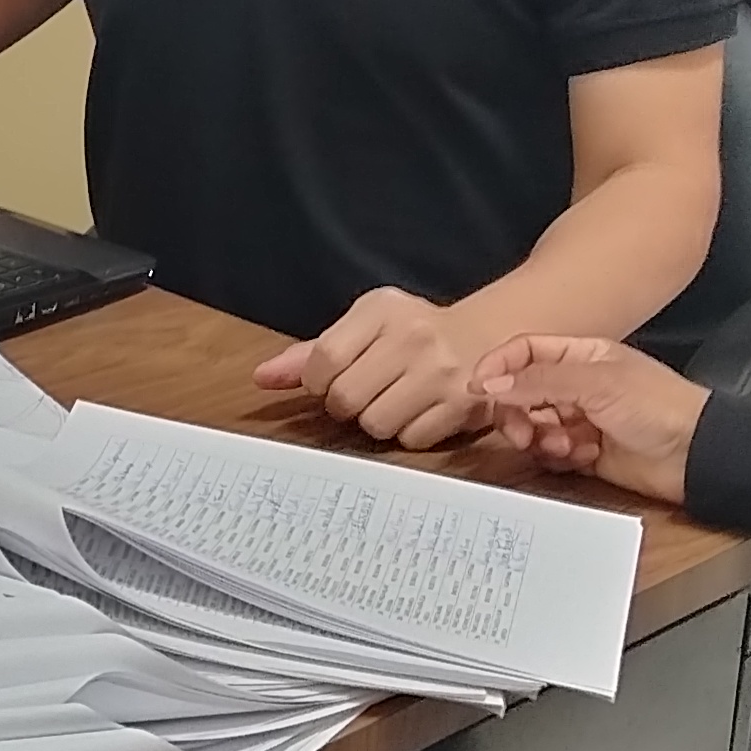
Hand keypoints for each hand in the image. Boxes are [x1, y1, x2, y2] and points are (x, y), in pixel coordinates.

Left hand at [253, 287, 497, 450]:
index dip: (319, 382)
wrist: (488, 336)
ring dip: (377, 421)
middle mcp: (414, 337)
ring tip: (395, 401)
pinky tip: (421, 411)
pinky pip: (411, 440)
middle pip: (345, 398)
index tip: (332, 380)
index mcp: (383, 310)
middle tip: (366, 392)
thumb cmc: (414, 334)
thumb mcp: (364, 327)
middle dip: (347, 404)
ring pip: (375, 424)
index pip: (323, 359)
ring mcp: (441, 373)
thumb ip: (310, 353)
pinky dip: (409, 432)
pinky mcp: (462, 406)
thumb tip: (261, 378)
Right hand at [473, 334, 709, 503]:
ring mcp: (581, 419)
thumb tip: (490, 383)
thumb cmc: (658, 406)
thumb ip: (540, 380)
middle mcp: (577, 385)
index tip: (479, 389)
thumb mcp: (596, 383)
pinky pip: (553, 454)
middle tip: (522, 433)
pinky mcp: (586, 452)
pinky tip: (584, 456)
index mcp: (581, 355)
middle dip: (517, 413)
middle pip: (522, 393)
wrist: (696, 455)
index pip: (525, 352)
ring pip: (535, 426)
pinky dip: (561, 457)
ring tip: (566, 446)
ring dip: (542, 438)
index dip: (499, 368)